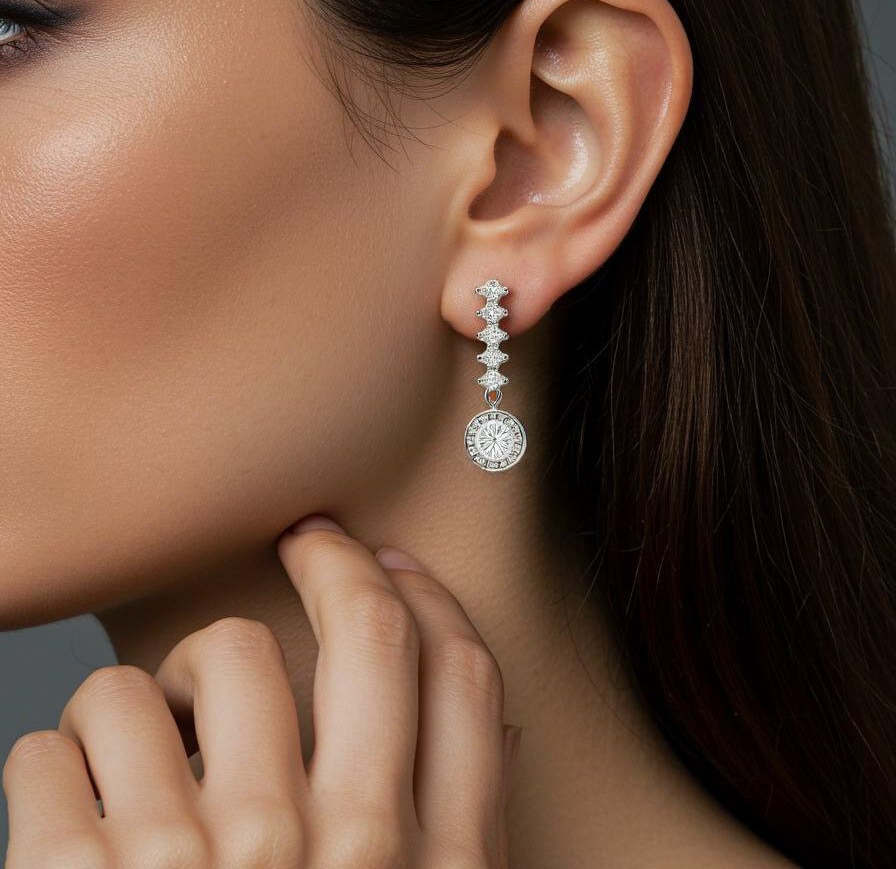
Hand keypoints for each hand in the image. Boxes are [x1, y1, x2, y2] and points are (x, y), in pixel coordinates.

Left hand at [2, 515, 521, 867]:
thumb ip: (460, 835)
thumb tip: (487, 731)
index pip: (457, 680)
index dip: (427, 597)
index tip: (392, 563)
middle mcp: (336, 852)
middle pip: (356, 636)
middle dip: (334, 563)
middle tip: (306, 541)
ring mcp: (208, 865)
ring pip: (198, 662)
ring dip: (165, 679)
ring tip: (151, 724)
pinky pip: (62, 742)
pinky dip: (56, 755)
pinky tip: (65, 798)